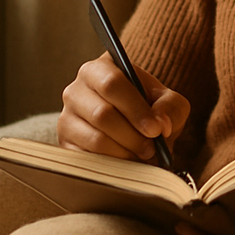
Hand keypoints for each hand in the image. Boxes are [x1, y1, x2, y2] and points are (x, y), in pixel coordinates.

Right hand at [58, 53, 189, 161]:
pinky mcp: (64, 145)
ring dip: (125, 152)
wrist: (135, 128)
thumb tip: (161, 124)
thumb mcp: (168, 102)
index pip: (112, 84)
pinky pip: (87, 160)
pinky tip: (125, 162)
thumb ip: (170, 107)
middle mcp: (76, 90)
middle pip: (102, 114)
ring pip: (95, 139)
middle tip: (151, 148)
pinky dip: (112, 165)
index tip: (156, 130)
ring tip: (141, 155)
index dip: (135, 109)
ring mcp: (67, 118)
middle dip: (133, 136)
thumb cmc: (150, 109)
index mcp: (101, 68)